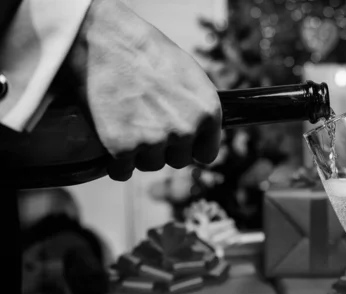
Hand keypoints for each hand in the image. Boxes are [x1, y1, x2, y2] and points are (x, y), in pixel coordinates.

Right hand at [68, 0, 220, 180]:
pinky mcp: (123, 147)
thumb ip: (199, 110)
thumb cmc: (150, 55)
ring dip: (140, 153)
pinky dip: (116, 164)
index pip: (206, 154)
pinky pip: (122, 172)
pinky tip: (113, 144)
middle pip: (177, 161)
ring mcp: (155, 140)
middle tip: (147, 123)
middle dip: (164, 148)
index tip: (179, 141)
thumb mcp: (191, 78)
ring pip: (151, 164)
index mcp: (208, 113)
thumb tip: (199, 134)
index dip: (190, 148)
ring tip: (128, 123)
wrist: (110, 43)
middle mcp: (186, 130)